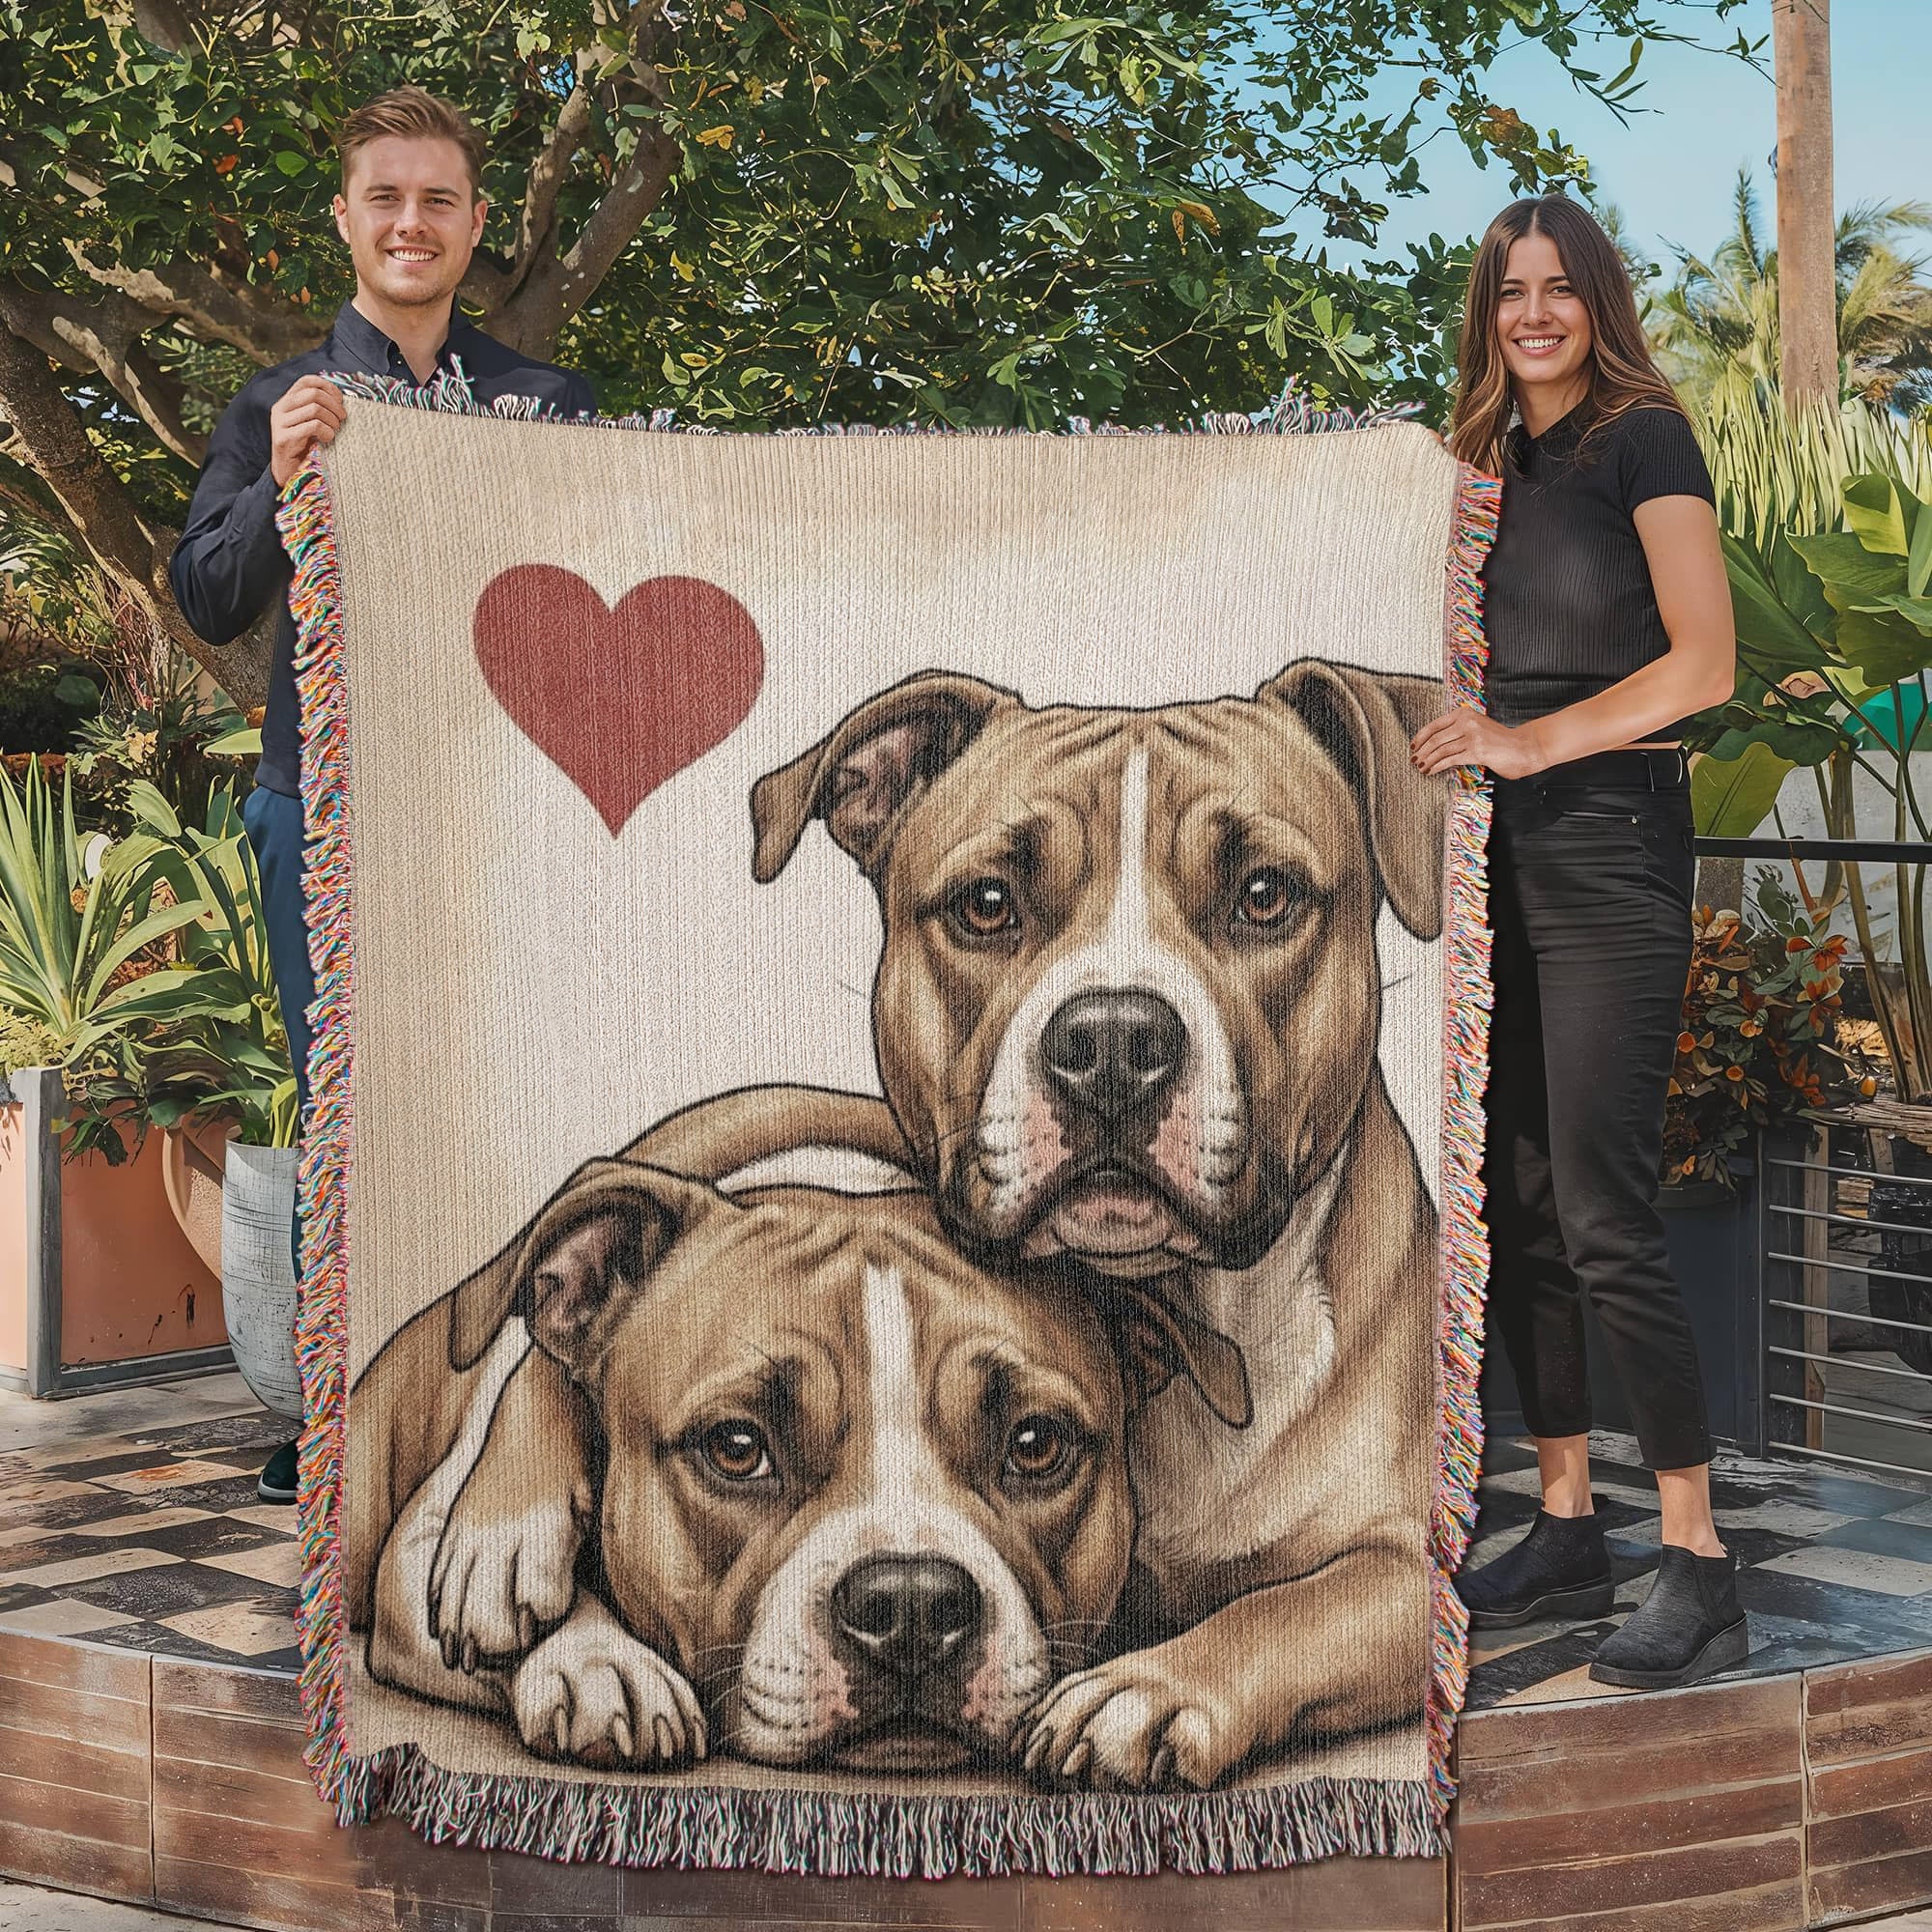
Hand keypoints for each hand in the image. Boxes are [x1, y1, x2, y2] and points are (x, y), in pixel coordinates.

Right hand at [269, 376, 347, 487]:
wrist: (289, 473)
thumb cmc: (306, 447)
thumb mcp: (312, 423)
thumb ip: (320, 408)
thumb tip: (342, 399)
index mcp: (287, 401)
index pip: (306, 381)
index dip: (327, 386)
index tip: (340, 400)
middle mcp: (280, 409)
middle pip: (313, 394)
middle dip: (334, 406)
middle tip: (342, 419)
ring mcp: (279, 423)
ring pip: (314, 409)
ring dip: (332, 420)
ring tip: (335, 431)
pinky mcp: (283, 438)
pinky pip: (312, 426)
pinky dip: (326, 432)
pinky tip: (328, 439)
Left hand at [1410, 705, 1545, 778]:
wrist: (1523, 746)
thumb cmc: (1500, 740)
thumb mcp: (1477, 727)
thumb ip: (1459, 730)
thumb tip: (1435, 743)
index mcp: (1465, 714)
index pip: (1435, 725)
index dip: (1420, 737)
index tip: (1413, 746)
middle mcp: (1467, 722)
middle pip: (1435, 738)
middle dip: (1422, 751)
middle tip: (1414, 760)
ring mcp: (1472, 736)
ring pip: (1440, 749)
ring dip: (1427, 760)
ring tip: (1421, 767)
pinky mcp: (1476, 751)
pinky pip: (1450, 759)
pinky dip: (1437, 766)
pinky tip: (1431, 771)